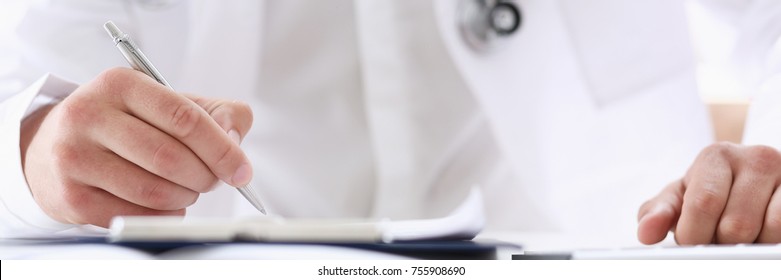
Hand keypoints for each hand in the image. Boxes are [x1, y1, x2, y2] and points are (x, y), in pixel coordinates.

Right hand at [20, 68, 253, 226]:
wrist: (54, 145)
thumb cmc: (126, 124)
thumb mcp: (169, 102)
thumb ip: (216, 113)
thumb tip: (234, 140)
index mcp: (121, 83)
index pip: (185, 119)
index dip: (222, 149)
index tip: (241, 170)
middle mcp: (90, 115)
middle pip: (171, 158)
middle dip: (205, 176)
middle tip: (213, 181)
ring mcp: (74, 156)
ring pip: (153, 190)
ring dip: (186, 197)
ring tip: (188, 189)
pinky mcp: (70, 195)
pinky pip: (135, 215)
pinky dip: (164, 214)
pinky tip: (166, 203)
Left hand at [637, 142, 780, 244]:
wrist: (753, 179)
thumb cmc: (710, 191)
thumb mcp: (681, 197)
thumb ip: (659, 213)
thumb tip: (646, 233)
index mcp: (716, 156)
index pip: (703, 204)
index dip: (694, 235)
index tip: (690, 243)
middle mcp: (756, 158)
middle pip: (736, 225)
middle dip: (720, 242)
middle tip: (716, 237)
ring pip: (767, 231)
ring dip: (748, 245)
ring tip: (739, 236)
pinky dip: (769, 242)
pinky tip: (760, 235)